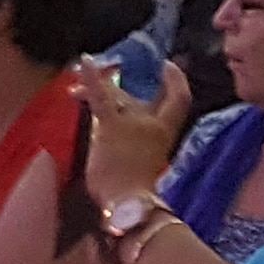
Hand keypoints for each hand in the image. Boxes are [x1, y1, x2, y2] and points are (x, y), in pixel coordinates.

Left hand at [71, 56, 190, 201]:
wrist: (131, 201)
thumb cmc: (137, 192)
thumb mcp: (149, 168)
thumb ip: (144, 151)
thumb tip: (136, 145)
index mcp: (168, 130)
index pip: (180, 97)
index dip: (176, 79)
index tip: (167, 65)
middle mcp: (155, 120)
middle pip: (144, 96)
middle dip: (127, 84)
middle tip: (108, 72)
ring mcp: (134, 120)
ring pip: (117, 94)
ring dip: (99, 80)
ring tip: (83, 68)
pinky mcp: (112, 123)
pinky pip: (102, 95)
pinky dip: (93, 77)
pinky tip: (84, 61)